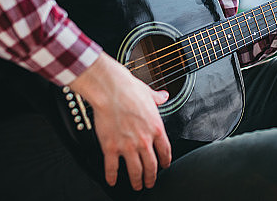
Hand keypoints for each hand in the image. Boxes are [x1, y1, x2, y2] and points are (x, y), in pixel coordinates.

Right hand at [69, 53, 171, 189]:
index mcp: (156, 128)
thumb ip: (157, 98)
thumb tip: (163, 96)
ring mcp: (128, 146)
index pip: (165, 151)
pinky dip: (112, 177)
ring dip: (137, 181)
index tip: (164, 166)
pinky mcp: (111, 147)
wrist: (110, 89)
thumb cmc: (129, 89)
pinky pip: (112, 167)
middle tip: (150, 182)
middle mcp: (144, 140)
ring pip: (135, 171)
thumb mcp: (149, 93)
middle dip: (151, 177)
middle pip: (151, 165)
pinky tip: (112, 181)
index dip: (166, 161)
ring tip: (137, 186)